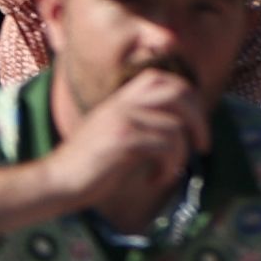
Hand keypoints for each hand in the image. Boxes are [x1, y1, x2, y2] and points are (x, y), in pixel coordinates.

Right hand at [42, 64, 204, 220]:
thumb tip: (181, 131)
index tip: (195, 127)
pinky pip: (166, 145)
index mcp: (122, 98)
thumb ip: (142, 125)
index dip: (189, 98)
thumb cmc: (88, 165)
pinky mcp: (124, 139)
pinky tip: (154, 180)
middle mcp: (124, 102)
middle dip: (200, 119)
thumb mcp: (116, 135)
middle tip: (203, 146)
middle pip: (180, 92)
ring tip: (168, 172)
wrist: (58, 180)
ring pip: (176, 125)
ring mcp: (124, 118)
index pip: (166, 79)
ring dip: (181, 154)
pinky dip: (168, 167)